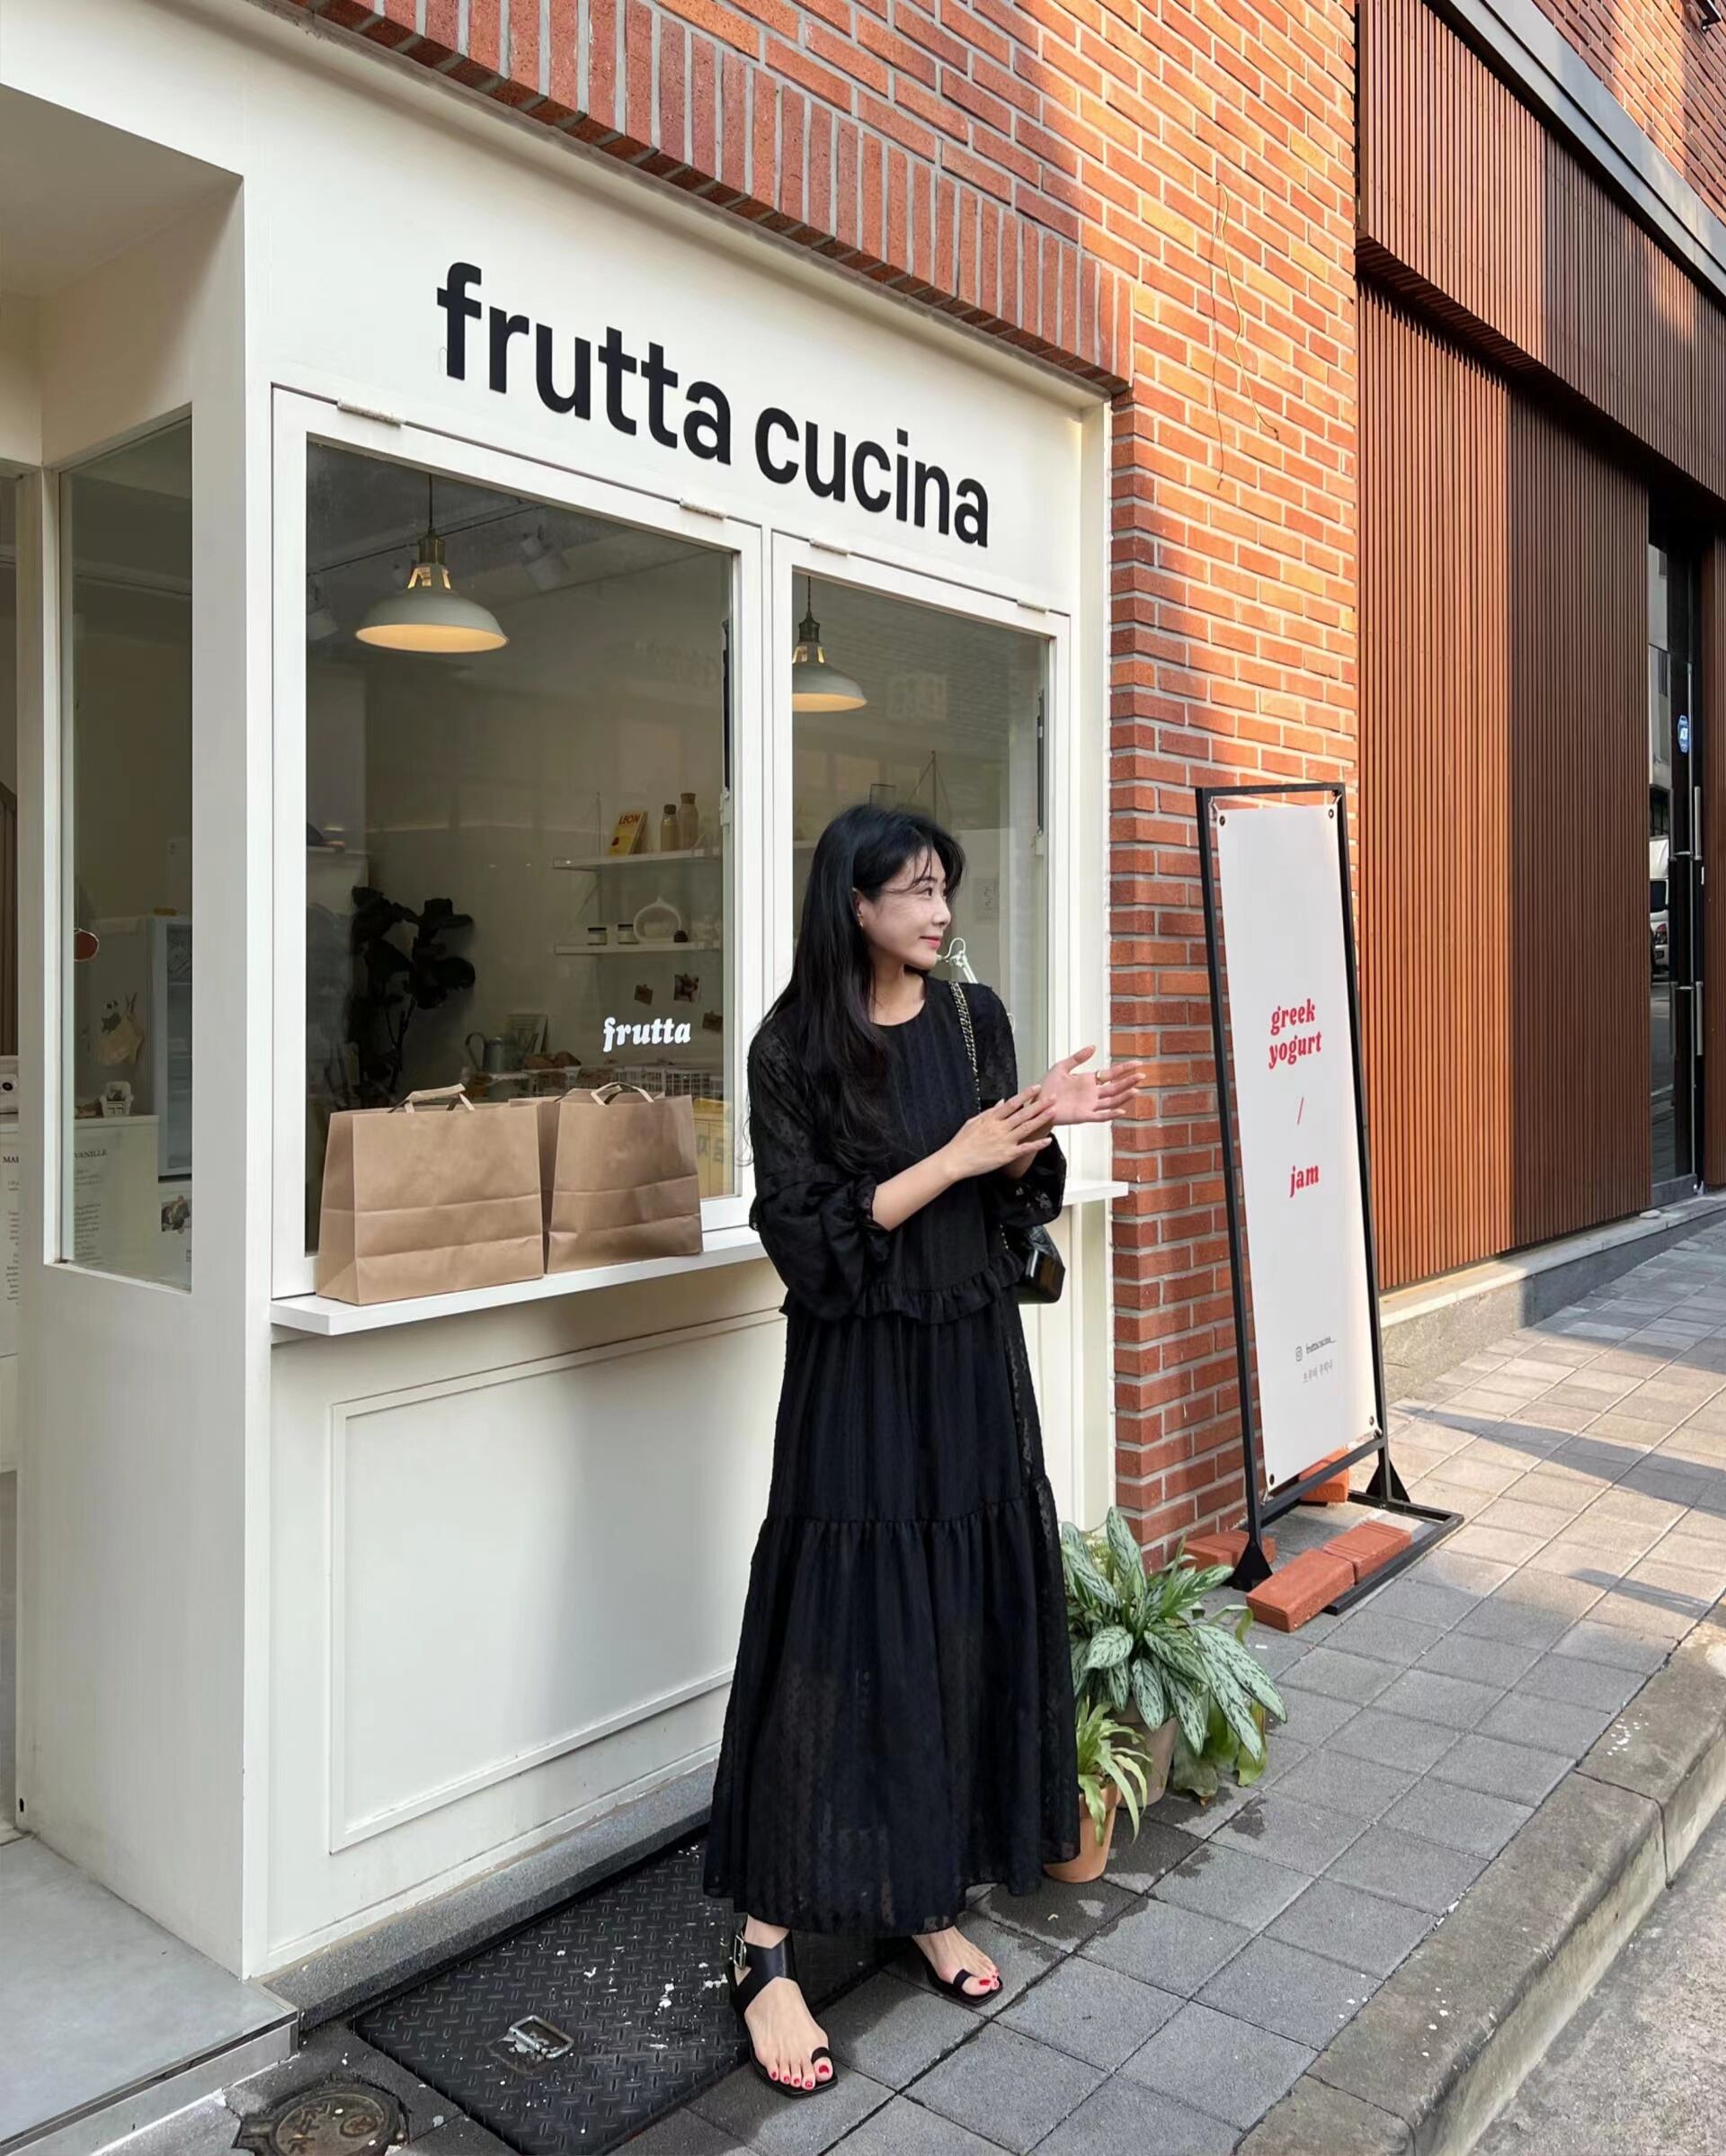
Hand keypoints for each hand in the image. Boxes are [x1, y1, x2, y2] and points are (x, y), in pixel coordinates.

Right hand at [941, 1090, 1056, 1180]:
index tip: (1036, 1088)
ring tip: (1053, 1112)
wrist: (955, 1160)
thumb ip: (989, 1111)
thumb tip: (1002, 1101)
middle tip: (1052, 1097)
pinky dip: (1037, 1145)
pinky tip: (1048, 1140)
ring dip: (1041, 1119)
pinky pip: (1025, 1149)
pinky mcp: (1006, 1155)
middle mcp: (999, 1129)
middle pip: (1023, 1114)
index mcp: (991, 1119)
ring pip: (1026, 1128)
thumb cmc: (962, 1142)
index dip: (1025, 1095)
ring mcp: (1004, 1142)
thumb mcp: (973, 1121)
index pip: (1012, 1103)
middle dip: (1039, 1105)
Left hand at [1034, 1047, 1144, 1124]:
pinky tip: (1121, 1110)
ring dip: (1124, 1096)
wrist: (1036, 1103)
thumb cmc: (1047, 1086)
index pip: (1111, 1073)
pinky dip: (1111, 1114)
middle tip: (1142, 1075)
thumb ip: (1078, 1058)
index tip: (1138, 1063)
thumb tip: (1094, 1047)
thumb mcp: (1062, 1067)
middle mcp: (1092, 1093)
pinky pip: (1100, 1116)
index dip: (1124, 1069)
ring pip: (1111, 1101)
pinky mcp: (1083, 1116)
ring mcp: (1089, 1105)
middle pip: (1115, 1087)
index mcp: (1088, 1080)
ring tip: (1136, 1089)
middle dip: (1129, 1081)